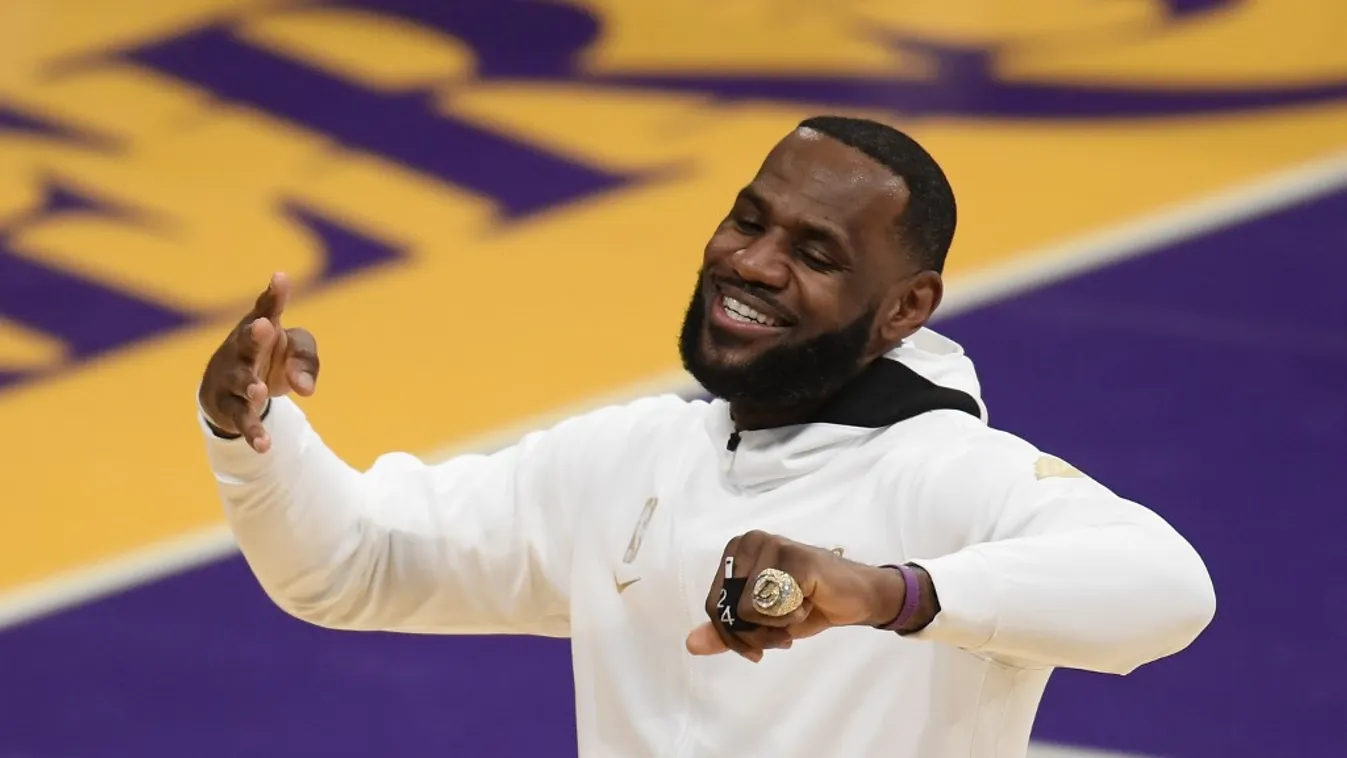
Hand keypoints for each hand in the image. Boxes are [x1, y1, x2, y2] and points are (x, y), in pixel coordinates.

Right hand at [198, 272, 318, 452]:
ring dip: (250, 386)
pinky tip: (265, 446)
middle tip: (264, 327)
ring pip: (241, 383)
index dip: (273, 295)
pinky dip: (254, 433)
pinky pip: (243, 421)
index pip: (266, 308)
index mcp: (258, 328)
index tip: (281, 279)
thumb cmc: (267, 358)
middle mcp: (240, 350)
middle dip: (254, 335)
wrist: (231, 389)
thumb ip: (306, 361)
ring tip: (260, 391)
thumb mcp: (294, 352)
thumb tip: (306, 389)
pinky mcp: (230, 408)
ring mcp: (232, 379)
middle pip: (246, 342)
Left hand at [686, 531, 908, 662]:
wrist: (854, 598)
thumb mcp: (760, 622)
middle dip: (756, 635)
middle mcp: (750, 541)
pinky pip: (775, 606)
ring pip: (748, 610)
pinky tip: (809, 602)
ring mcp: (774, 546)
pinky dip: (793, 618)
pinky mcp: (796, 559)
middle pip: (728, 610)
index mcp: (736, 551)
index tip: (757, 646)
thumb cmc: (806, 603)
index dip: (734, 637)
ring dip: (776, 627)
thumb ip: (727, 630)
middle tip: (782, 630)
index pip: (713, 606)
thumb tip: (691, 644)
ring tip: (797, 612)